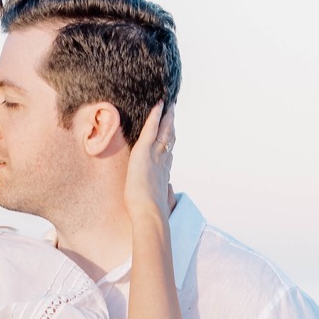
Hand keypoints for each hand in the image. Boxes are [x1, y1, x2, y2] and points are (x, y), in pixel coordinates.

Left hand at [124, 101, 174, 223]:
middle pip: (169, 139)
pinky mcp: (144, 152)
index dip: (170, 141)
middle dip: (171, 124)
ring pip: (164, 131)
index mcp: (164, 173)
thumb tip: (170, 191)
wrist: (150, 213)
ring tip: (169, 105)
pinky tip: (158, 105)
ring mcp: (155, 155)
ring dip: (167, 117)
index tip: (173, 132)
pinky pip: (151, 129)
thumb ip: (165, 194)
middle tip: (173, 111)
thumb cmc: (151, 213)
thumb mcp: (159, 201)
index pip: (168, 153)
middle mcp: (163, 162)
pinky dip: (155, 116)